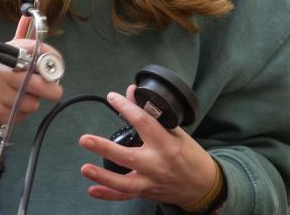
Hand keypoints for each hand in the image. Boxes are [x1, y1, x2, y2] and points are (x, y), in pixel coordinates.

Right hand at [0, 15, 63, 132]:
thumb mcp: (1, 53)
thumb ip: (19, 38)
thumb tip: (28, 16)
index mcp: (3, 52)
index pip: (36, 49)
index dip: (53, 58)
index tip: (56, 66)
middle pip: (38, 83)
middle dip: (50, 89)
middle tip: (51, 91)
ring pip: (31, 103)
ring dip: (30, 103)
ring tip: (17, 97)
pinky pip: (19, 115)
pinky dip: (18, 114)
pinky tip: (8, 107)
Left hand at [77, 86, 218, 207]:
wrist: (204, 186)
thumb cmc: (191, 156)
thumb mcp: (177, 131)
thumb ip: (153, 114)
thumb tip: (131, 92)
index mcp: (167, 145)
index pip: (143, 122)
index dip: (126, 108)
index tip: (112, 97)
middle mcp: (158, 165)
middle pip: (128, 157)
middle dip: (105, 148)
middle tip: (85, 140)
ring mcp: (151, 181)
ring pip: (124, 183)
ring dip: (103, 176)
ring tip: (84, 168)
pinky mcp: (147, 193)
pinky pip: (125, 196)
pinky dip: (108, 194)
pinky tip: (92, 190)